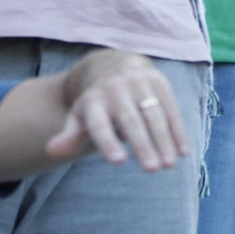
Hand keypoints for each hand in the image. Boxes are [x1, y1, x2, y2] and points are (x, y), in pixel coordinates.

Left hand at [46, 53, 189, 170]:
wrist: (114, 64)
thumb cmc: (96, 102)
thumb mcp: (80, 115)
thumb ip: (70, 135)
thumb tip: (52, 152)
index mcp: (93, 101)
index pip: (100, 124)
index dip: (108, 142)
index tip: (119, 162)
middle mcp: (116, 89)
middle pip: (131, 121)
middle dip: (143, 145)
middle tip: (152, 169)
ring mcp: (139, 83)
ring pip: (154, 115)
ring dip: (164, 140)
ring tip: (169, 164)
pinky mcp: (158, 82)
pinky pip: (171, 108)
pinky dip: (178, 130)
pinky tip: (183, 151)